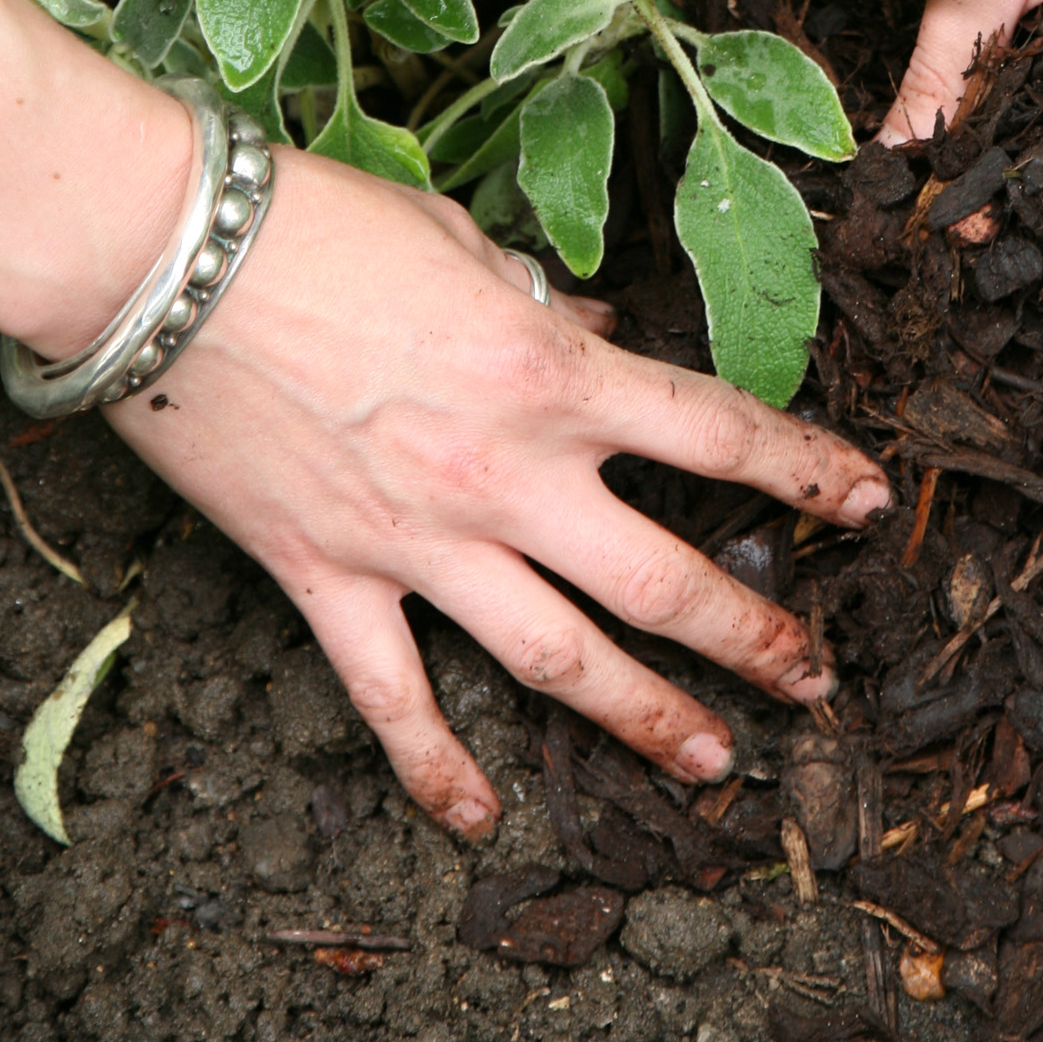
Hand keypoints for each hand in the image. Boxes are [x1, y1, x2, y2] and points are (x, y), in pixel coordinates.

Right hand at [107, 150, 889, 830]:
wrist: (175, 259)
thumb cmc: (321, 223)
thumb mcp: (462, 243)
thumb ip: (541, 302)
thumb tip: (595, 333)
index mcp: (553, 372)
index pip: (715, 433)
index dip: (804, 469)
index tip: (867, 498)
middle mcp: (509, 474)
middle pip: (664, 579)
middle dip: (755, 637)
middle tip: (815, 681)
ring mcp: (420, 541)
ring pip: (560, 659)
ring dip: (644, 720)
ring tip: (711, 764)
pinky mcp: (328, 581)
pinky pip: (397, 700)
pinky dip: (439, 767)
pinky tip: (481, 818)